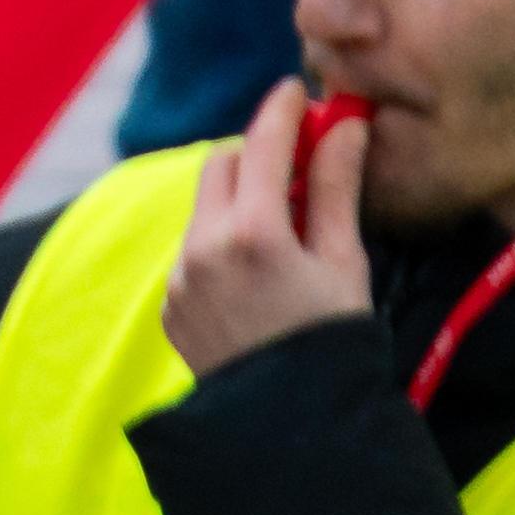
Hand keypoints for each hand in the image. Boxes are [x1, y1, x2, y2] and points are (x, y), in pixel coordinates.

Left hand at [167, 81, 378, 376]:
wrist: (295, 424)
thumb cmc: (335, 340)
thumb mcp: (344, 264)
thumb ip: (336, 189)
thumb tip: (345, 125)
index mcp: (252, 234)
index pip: (262, 146)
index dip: (280, 112)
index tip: (294, 90)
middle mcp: (202, 248)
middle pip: (222, 167)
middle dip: (258, 155)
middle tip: (300, 156)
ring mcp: (179, 277)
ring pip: (204, 209)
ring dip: (240, 200)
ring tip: (288, 223)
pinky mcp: (169, 303)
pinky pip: (193, 251)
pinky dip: (222, 243)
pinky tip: (260, 273)